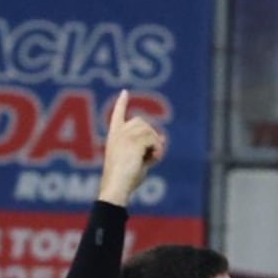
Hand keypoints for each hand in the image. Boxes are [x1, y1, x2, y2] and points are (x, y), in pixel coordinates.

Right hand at [97, 91, 166, 206]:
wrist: (116, 186)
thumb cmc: (125, 179)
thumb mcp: (137, 161)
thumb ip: (148, 149)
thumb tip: (163, 138)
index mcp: (114, 137)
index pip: (117, 115)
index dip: (121, 104)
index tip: (125, 92)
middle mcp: (118, 134)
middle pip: (141, 121)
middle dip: (151, 134)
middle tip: (154, 152)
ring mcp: (124, 136)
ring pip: (148, 130)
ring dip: (155, 143)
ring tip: (154, 157)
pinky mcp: (133, 142)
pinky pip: (152, 139)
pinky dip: (157, 149)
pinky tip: (155, 159)